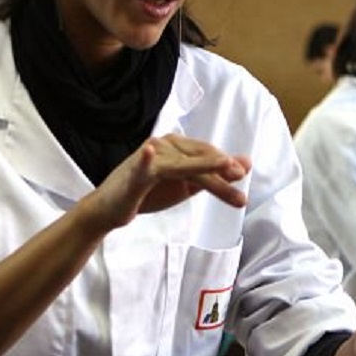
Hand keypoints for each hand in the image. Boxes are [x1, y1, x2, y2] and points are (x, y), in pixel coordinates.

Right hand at [87, 134, 251, 231]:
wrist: (110, 210)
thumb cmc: (148, 193)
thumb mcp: (186, 185)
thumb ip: (215, 176)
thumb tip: (246, 165)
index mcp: (177, 146)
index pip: (207, 156)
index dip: (225, 165)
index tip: (243, 177)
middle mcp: (165, 145)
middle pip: (199, 160)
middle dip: (222, 174)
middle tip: (241, 185)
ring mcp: (150, 157)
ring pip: (184, 167)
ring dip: (207, 171)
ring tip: (227, 168)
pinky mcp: (136, 174)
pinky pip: (143, 164)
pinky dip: (146, 157)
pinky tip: (150, 150)